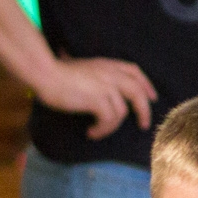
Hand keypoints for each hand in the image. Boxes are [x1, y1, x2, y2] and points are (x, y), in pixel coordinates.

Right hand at [36, 56, 158, 139]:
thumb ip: (94, 75)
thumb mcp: (81, 69)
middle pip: (137, 91)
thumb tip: (97, 91)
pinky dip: (102, 130)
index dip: (146, 85)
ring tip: (97, 131)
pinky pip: (109, 120)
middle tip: (143, 125)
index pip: (134, 71)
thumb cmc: (56, 73)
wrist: (45, 74)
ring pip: (122, 111)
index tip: (152, 98)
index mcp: (106, 65)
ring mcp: (105, 86)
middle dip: (144, 110)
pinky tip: (91, 132)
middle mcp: (109, 74)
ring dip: (111, 127)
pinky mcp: (97, 100)